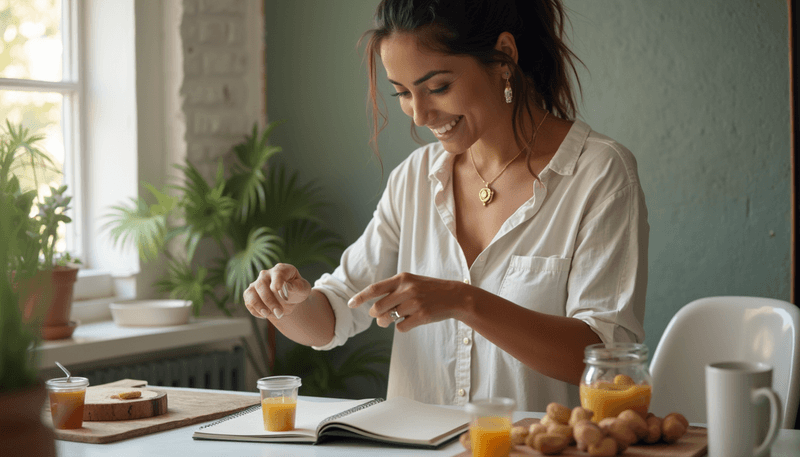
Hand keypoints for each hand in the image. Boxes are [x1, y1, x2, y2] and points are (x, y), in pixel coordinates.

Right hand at [243, 263, 310, 319]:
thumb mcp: (303, 289)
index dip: (277, 280)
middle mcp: (266, 274)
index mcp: (281, 269)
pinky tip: (266, 314)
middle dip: (270, 300)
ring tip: (268, 315)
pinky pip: (248, 302)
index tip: (278, 289)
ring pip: (251, 293)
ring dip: (259, 306)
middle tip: (279, 313)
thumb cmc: (297, 291)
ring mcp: (256, 283)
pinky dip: (256, 311)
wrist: (289, 299)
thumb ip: (297, 287)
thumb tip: (287, 287)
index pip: (277, 272)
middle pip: (262, 284)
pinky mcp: (250, 294)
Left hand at [347, 272, 464, 331]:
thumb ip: (392, 292)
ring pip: (388, 318)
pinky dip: (402, 327)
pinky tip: (410, 321)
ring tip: (392, 319)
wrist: (455, 296)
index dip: (360, 297)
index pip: (374, 289)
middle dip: (375, 315)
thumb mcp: (411, 283)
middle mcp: (406, 289)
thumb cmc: (429, 290)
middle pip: (377, 308)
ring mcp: (414, 303)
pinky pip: (401, 327)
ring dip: (386, 322)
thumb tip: (374, 310)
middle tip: (379, 317)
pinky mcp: (422, 316)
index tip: (350, 304)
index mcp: (402, 279)